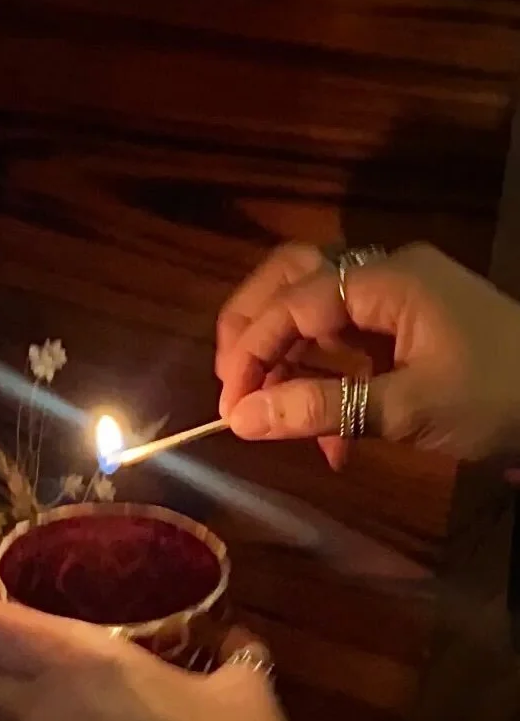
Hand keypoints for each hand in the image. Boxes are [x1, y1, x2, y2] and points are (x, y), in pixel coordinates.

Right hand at [216, 242, 519, 469]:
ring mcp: (400, 302)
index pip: (294, 301)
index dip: (252, 351)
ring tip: (273, 419)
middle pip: (294, 283)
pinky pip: (347, 346)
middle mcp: (388, 276)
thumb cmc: (497, 399)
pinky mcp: (408, 333)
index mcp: (389, 280)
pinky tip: (327, 443)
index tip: (228, 405)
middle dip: (255, 336)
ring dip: (289, 366)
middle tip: (231, 389)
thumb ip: (320, 410)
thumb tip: (241, 420)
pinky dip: (325, 386)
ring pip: (316, 315)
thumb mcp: (406, 410)